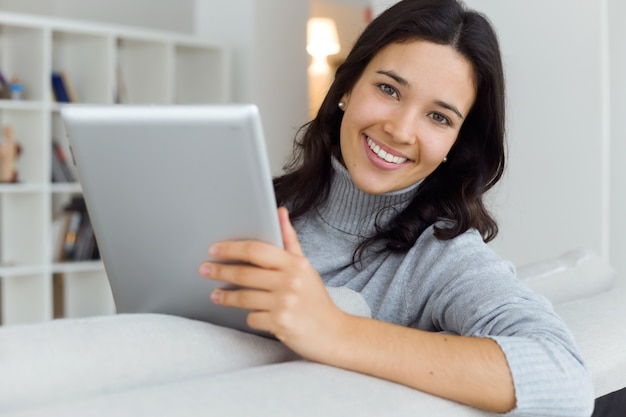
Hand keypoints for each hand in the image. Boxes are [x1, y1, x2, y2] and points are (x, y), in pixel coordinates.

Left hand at [198, 207, 345, 360]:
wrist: (334, 333)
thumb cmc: (315, 299)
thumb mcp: (305, 267)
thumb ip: (289, 241)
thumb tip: (280, 211)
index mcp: (295, 264)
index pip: (256, 250)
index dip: (231, 249)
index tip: (214, 249)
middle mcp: (291, 281)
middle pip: (244, 273)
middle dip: (220, 271)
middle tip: (204, 270)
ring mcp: (285, 304)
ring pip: (243, 298)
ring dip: (225, 297)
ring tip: (216, 295)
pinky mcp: (280, 324)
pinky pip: (252, 318)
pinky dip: (249, 317)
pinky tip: (251, 315)